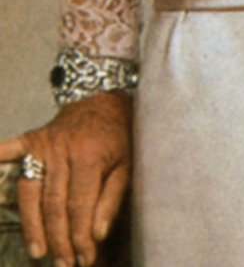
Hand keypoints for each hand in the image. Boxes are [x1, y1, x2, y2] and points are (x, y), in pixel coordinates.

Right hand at [0, 91, 131, 266]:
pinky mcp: (30, 139)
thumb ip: (112, 199)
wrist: (103, 98)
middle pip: (53, 204)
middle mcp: (63, 150)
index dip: (80, 236)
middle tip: (62, 264)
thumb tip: (96, 235)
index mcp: (90, 156)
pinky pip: (10, 152)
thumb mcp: (126, 164)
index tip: (84, 259)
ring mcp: (43, 144)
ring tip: (38, 251)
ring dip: (32, 225)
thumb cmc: (117, 136)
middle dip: (58, 239)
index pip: (80, 206)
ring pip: (29, 192)